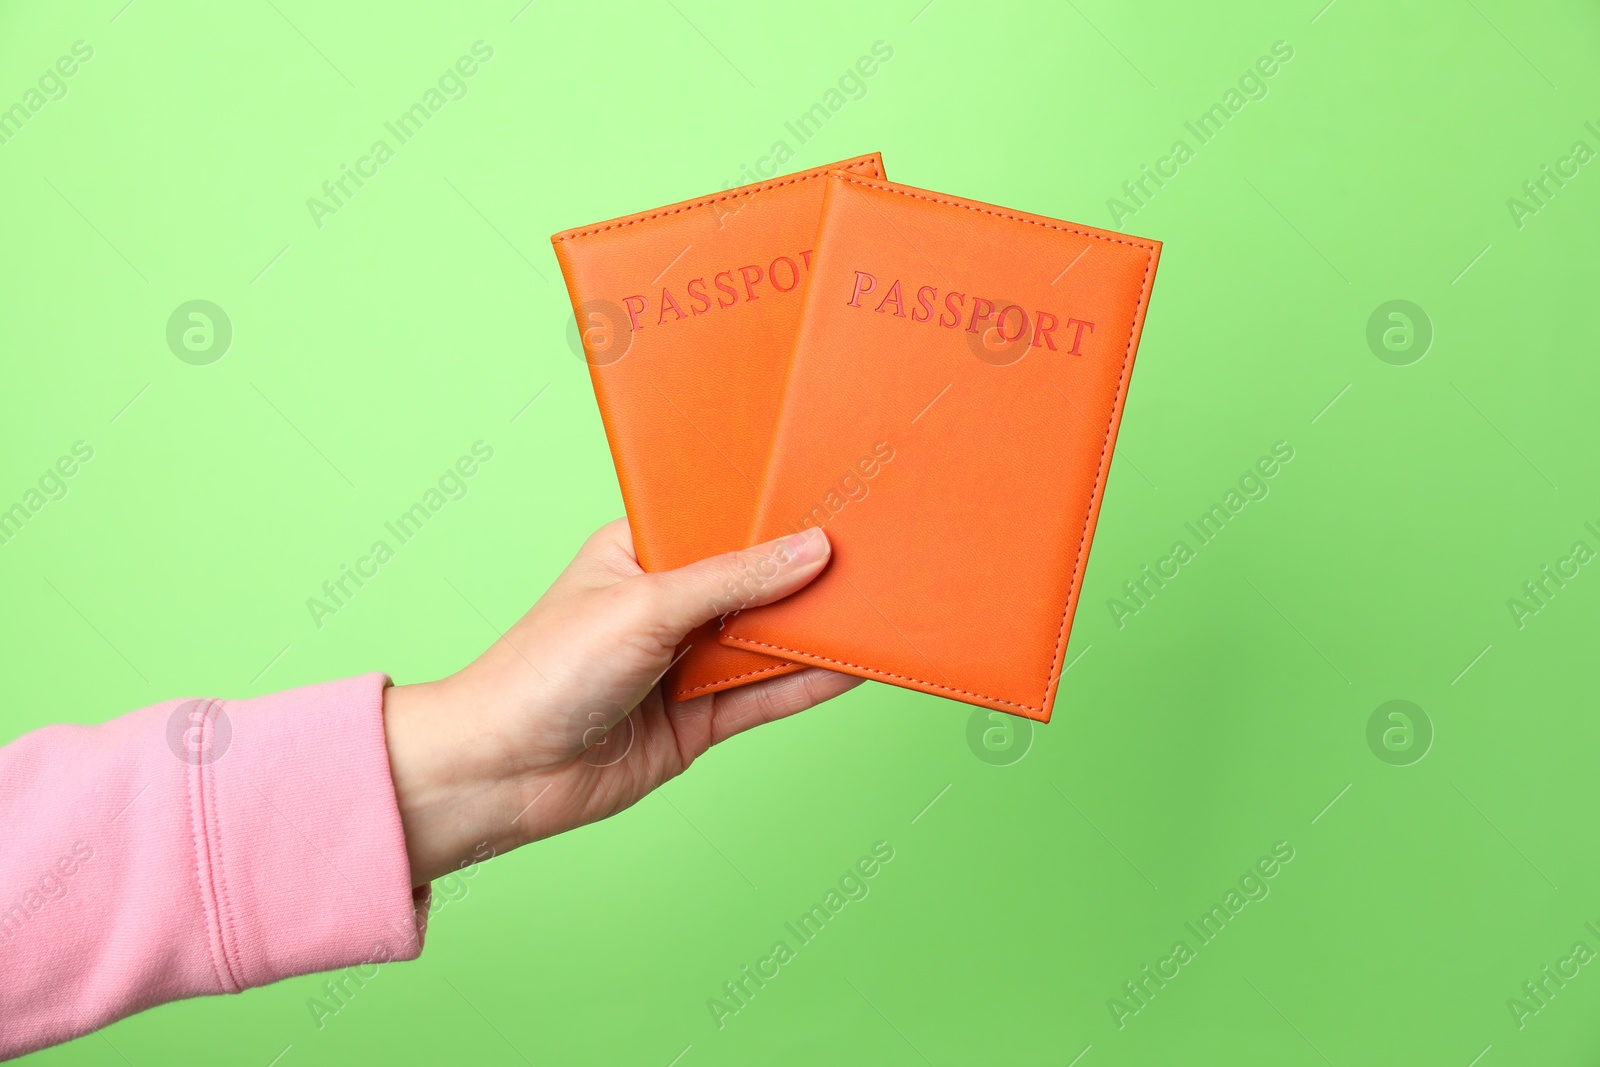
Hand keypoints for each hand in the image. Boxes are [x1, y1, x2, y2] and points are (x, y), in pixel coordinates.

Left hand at [381, 520, 859, 884]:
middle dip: (808, 575)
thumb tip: (812, 550)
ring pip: (767, 641)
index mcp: (641, 552)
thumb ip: (734, 580)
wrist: (503, 774)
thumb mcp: (646, 606)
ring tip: (884, 606)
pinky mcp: (699, 720)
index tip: (838, 498)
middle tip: (878, 553)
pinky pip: (766, 695)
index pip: (724, 524)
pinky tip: (856, 666)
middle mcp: (667, 604)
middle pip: (755, 584)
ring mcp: (684, 664)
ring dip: (816, 630)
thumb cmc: (545, 670)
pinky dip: (809, 683)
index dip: (776, 515)